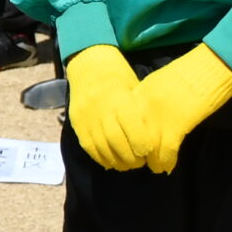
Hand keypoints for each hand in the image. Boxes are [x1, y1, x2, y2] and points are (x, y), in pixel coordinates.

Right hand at [64, 45, 144, 170]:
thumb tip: (154, 139)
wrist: (90, 66)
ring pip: (102, 147)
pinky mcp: (77, 122)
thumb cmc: (120, 78)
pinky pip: (88, 146)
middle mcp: (102, 109)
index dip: (142, 145)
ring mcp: (87, 117)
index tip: (149, 153)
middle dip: (130, 158)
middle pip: (116, 141)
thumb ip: (140, 114)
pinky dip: (100, 158)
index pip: (132, 128)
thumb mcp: (135, 90)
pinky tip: (110, 162)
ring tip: (126, 165)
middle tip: (139, 163)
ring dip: (116, 161)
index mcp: (121, 99)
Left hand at [111, 44, 231, 174]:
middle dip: (132, 155)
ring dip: (151, 162)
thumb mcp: (155, 84)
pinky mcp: (176, 124)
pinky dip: (166, 162)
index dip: (121, 141)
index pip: (119, 124)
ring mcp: (157, 116)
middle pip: (128, 139)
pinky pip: (166, 151)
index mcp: (136, 95)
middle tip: (137, 164)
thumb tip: (138, 119)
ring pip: (146, 150)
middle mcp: (142, 107)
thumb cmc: (187, 73)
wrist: (210, 65)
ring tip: (155, 167)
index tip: (125, 151)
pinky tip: (167, 167)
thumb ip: (143, 100)